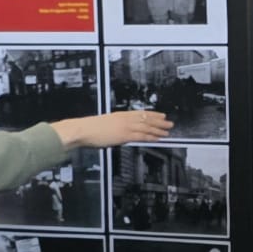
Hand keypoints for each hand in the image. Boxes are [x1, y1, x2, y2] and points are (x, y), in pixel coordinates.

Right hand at [54, 111, 173, 148]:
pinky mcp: (124, 135)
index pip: (141, 113)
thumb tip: (123, 133)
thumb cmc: (90, 129)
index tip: (161, 115)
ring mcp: (125, 126)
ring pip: (146, 127)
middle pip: (146, 119)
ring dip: (158, 129)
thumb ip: (116, 127)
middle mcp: (125, 119)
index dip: (153, 114)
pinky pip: (141, 136)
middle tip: (170, 123)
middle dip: (159, 121)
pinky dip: (151, 137)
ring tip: (168, 131)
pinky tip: (158, 138)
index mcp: (120, 115)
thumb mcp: (106, 125)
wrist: (82, 130)